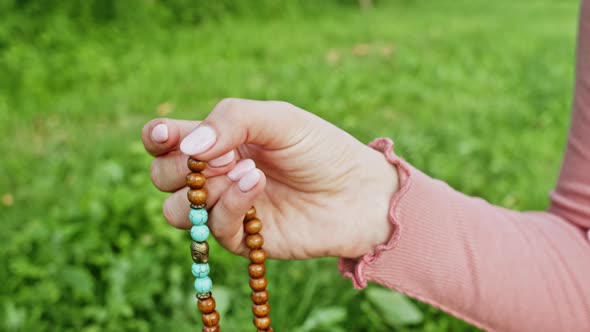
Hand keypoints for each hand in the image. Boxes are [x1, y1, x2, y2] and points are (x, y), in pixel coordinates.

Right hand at [141, 98, 398, 258]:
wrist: (357, 193)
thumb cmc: (321, 149)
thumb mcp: (279, 119)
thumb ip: (232, 120)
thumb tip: (187, 146)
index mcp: (219, 141)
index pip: (167, 139)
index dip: (157, 138)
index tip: (166, 137)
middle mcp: (216, 175)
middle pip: (163, 175)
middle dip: (180, 166)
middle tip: (221, 156)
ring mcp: (225, 207)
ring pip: (176, 209)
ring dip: (202, 189)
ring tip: (249, 171)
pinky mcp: (240, 238)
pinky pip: (212, 227)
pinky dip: (230, 203)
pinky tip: (257, 184)